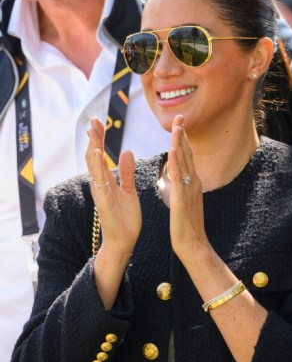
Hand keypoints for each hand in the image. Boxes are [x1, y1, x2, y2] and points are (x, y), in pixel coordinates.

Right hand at [85, 119, 139, 255]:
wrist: (124, 241)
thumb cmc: (125, 218)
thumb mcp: (129, 191)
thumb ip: (126, 173)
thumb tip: (126, 152)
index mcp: (106, 181)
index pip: (101, 155)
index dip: (100, 139)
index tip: (100, 123)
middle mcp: (100, 184)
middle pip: (94, 157)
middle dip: (94, 139)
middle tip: (94, 120)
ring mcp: (100, 191)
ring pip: (94, 166)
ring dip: (93, 148)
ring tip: (93, 131)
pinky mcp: (103, 200)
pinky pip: (99, 181)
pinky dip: (97, 166)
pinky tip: (97, 154)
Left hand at [166, 116, 208, 261]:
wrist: (193, 244)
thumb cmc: (188, 227)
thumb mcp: (186, 203)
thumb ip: (184, 189)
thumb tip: (182, 180)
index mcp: (193, 184)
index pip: (187, 157)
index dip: (183, 140)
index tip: (180, 124)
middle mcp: (194, 183)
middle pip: (188, 154)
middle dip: (183, 134)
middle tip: (180, 116)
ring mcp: (189, 189)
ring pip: (184, 161)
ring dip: (180, 142)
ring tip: (177, 126)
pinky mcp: (182, 197)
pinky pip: (179, 176)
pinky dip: (177, 161)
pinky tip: (174, 149)